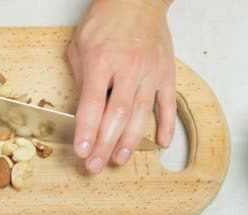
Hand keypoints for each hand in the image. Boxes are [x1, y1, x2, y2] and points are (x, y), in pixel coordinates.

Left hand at [67, 0, 175, 172]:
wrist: (136, 1)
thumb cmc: (105, 22)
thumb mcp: (79, 46)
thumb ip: (80, 80)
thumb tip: (82, 112)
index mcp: (101, 61)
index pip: (92, 103)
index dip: (86, 130)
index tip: (81, 151)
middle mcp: (128, 68)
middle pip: (116, 115)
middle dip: (104, 144)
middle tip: (95, 166)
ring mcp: (150, 72)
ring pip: (141, 114)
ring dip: (129, 141)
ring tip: (118, 160)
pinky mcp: (165, 73)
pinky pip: (168, 104)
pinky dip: (167, 126)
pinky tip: (161, 143)